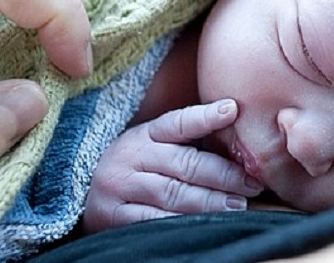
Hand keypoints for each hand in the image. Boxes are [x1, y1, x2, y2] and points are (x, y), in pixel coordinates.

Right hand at [82, 99, 263, 233]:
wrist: (83, 194)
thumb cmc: (135, 168)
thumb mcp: (153, 146)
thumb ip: (188, 141)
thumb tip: (238, 139)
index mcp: (145, 134)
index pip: (178, 122)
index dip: (206, 116)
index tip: (233, 110)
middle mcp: (132, 156)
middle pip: (185, 164)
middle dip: (224, 174)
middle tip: (251, 183)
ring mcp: (121, 187)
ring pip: (173, 194)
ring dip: (210, 201)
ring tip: (237, 206)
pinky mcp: (114, 215)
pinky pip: (155, 220)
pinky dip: (183, 222)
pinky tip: (205, 224)